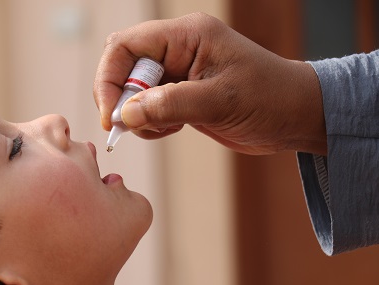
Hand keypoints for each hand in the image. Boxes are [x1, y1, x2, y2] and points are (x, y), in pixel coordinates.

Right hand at [93, 13, 325, 154]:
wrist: (294, 116)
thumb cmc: (270, 98)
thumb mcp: (220, 100)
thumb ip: (170, 104)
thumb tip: (125, 113)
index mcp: (186, 36)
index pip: (126, 46)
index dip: (109, 78)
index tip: (112, 116)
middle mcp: (177, 50)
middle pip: (123, 67)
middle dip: (120, 99)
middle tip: (132, 126)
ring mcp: (177, 73)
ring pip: (132, 91)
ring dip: (136, 115)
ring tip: (166, 128)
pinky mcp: (180, 95)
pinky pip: (147, 107)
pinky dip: (149, 123)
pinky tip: (172, 129)